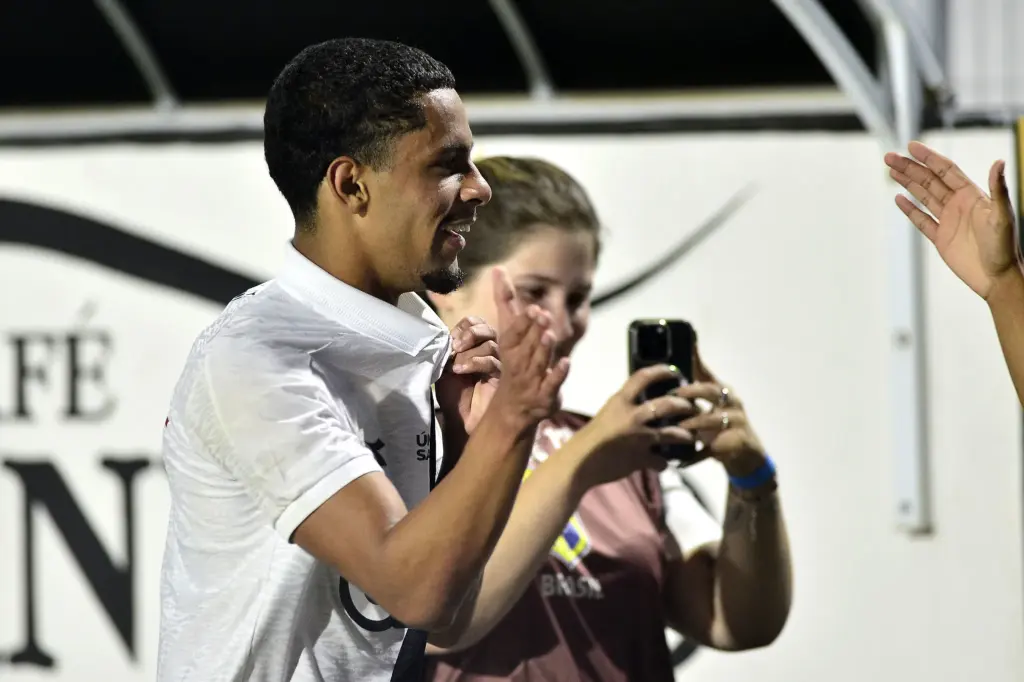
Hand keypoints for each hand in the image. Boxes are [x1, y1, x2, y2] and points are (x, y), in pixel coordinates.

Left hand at [435, 316, 500, 434]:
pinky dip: (475, 362)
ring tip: (456, 368)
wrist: (460, 420)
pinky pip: (492, 361)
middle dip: (470, 334)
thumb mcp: (445, 367)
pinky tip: (462, 371)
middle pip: (487, 329)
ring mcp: (499, 363)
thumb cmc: (453, 395)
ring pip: (490, 344)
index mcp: (475, 345)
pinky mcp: (503, 377)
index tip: (451, 340)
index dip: (464, 326)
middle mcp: (490, 351)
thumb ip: (450, 349)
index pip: (475, 322)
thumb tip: (453, 335)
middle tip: (456, 347)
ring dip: (469, 353)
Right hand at [486, 267, 569, 424]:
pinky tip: (566, 362)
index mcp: (509, 348)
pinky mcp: (545, 395)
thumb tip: (498, 269)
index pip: (514, 334)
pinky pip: (551, 385)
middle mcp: (519, 363)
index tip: (533, 309)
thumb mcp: (509, 332)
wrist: (513, 407)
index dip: (523, 323)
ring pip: (537, 363)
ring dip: (543, 349)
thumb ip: (506, 302)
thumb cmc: (514, 361)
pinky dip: (558, 375)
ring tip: (550, 335)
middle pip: (527, 347)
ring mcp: (532, 380)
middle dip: (534, 332)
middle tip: (543, 315)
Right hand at [571, 364, 695, 487]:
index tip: (674, 371)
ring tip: (690, 436)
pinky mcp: (641, 458)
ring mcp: (639, 438)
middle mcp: (632, 416)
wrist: (578, 463)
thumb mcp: (607, 414)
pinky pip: (661, 461)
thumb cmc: (589, 438)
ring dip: (685, 434)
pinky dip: (664, 463)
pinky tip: (665, 463)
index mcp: (620, 401)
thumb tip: (642, 408)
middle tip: (691, 407)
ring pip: (673, 433)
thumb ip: (624, 409)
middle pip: (668, 404)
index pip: (643, 377)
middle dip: (684, 405)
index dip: (661, 371)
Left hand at [674, 346, 766, 476]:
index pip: (708, 373)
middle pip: (713, 391)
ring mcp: (737, 422)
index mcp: (723, 391)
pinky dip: (697, 454)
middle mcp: (732, 403)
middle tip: (675, 394)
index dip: (696, 360)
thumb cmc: (723, 425)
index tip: (686, 344)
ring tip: (679, 426)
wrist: (747, 455)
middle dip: (693, 391)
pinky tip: (682, 460)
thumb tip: (670, 373)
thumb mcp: (712, 406)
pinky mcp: (737, 442)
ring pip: (714, 419)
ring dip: (695, 422)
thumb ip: (694, 391)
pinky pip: (714, 448)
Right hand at [884, 141, 1020, 299]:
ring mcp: (948, 220)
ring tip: (891, 171)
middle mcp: (959, 204)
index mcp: (972, 195)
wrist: (997, 277)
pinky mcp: (941, 238)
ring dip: (907, 183)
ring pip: (923, 196)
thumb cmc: (1005, 247)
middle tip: (889, 157)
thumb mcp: (1002, 216)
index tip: (911, 147)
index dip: (929, 158)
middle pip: (929, 180)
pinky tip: (899, 199)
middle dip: (910, 167)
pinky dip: (909, 210)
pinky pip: (921, 220)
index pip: (946, 171)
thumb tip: (999, 162)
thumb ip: (998, 189)